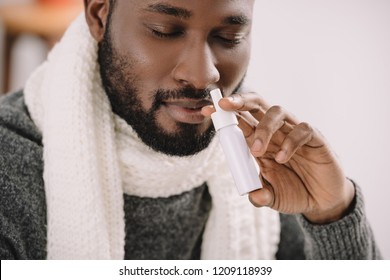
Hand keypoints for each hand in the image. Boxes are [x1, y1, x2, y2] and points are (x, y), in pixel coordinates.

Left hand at [202, 91, 354, 223]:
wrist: (322, 201)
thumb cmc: (293, 192)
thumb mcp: (272, 197)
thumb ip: (261, 195)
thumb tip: (253, 195)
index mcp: (260, 142)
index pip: (240, 121)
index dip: (225, 114)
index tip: (208, 111)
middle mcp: (275, 132)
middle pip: (257, 105)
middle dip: (240, 101)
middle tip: (226, 106)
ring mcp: (294, 132)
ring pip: (277, 112)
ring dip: (263, 128)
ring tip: (256, 152)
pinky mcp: (315, 138)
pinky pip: (302, 130)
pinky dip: (290, 142)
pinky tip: (282, 159)